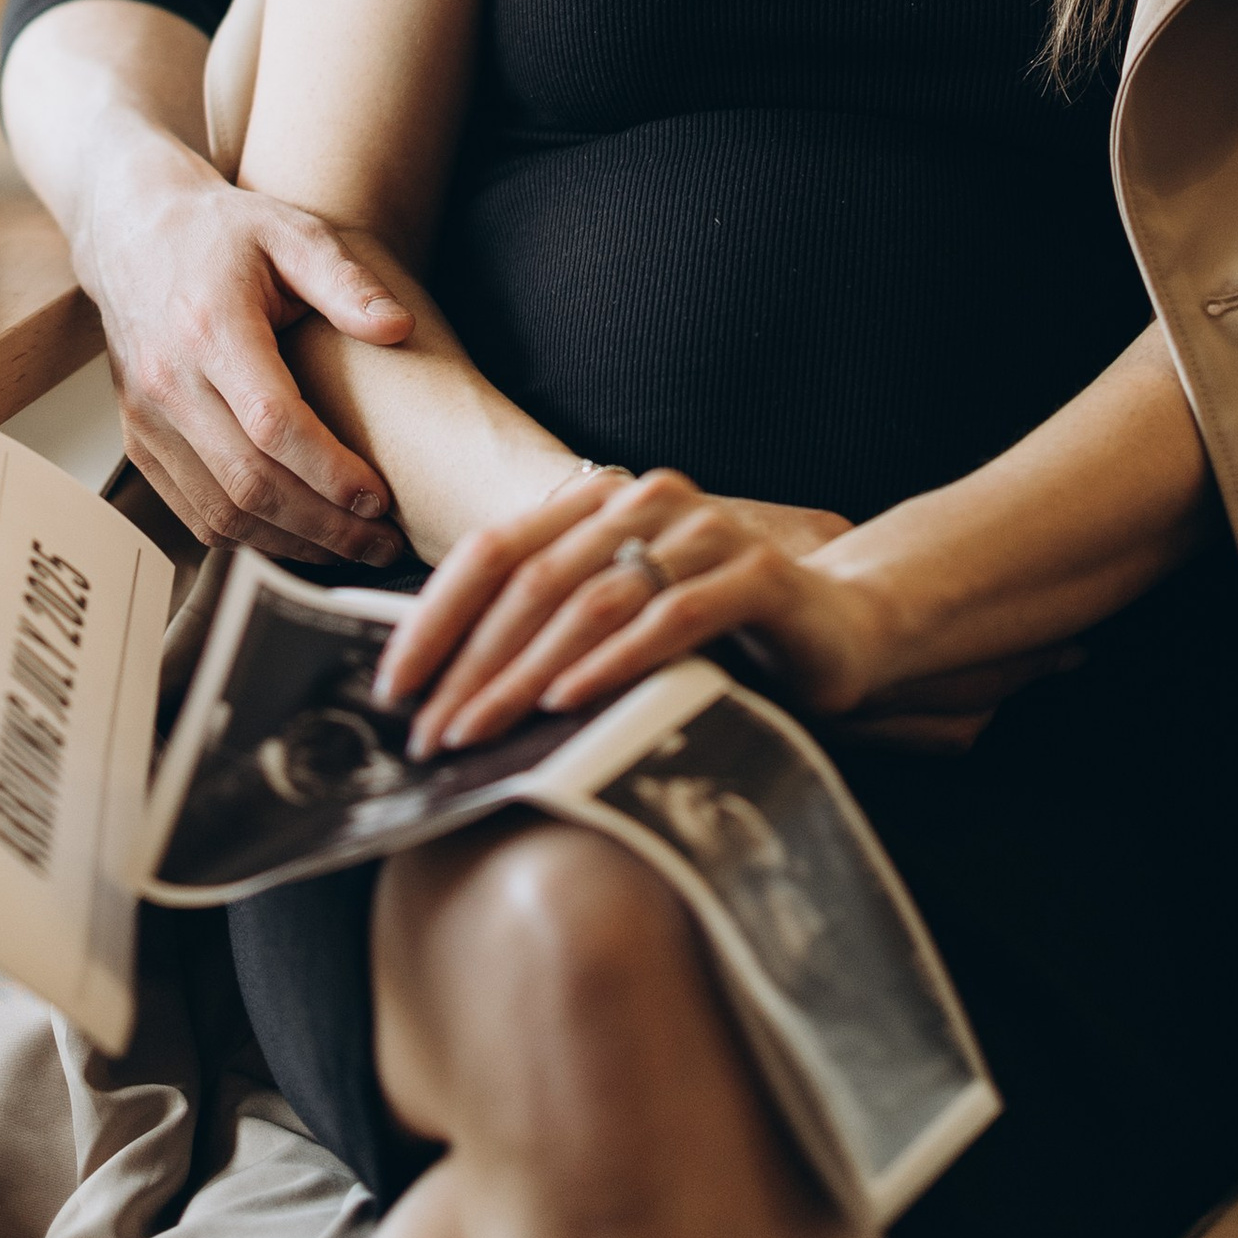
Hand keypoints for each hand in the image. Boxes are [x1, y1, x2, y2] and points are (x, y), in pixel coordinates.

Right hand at [91, 124, 412, 567]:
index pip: (272, 425)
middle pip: (248, 483)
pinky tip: (296, 533)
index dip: (329, 473)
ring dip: (289, 543)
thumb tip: (398, 328)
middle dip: (324, 526)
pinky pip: (192, 510)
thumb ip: (343, 280)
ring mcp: (146, 417)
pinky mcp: (138, 439)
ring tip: (350, 546)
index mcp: (209, 328)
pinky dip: (247, 535)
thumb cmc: (220, 232)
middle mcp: (168, 381)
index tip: (380, 499)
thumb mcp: (289, 231)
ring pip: (219, 511)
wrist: (130, 230)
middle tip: (384, 542)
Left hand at [379, 467, 898, 754]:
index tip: (392, 684)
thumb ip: (551, 629)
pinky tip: (569, 701)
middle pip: (532, 581)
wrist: (844, 625)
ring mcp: (703, 532)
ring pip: (591, 602)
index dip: (436, 615)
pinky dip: (611, 662)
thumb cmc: (717, 633)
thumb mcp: (622, 621)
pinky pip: (669, 618)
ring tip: (480, 731)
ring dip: (524, 673)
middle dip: (471, 664)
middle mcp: (645, 503)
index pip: (494, 549)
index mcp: (599, 504)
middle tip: (429, 734)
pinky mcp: (754, 574)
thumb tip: (440, 686)